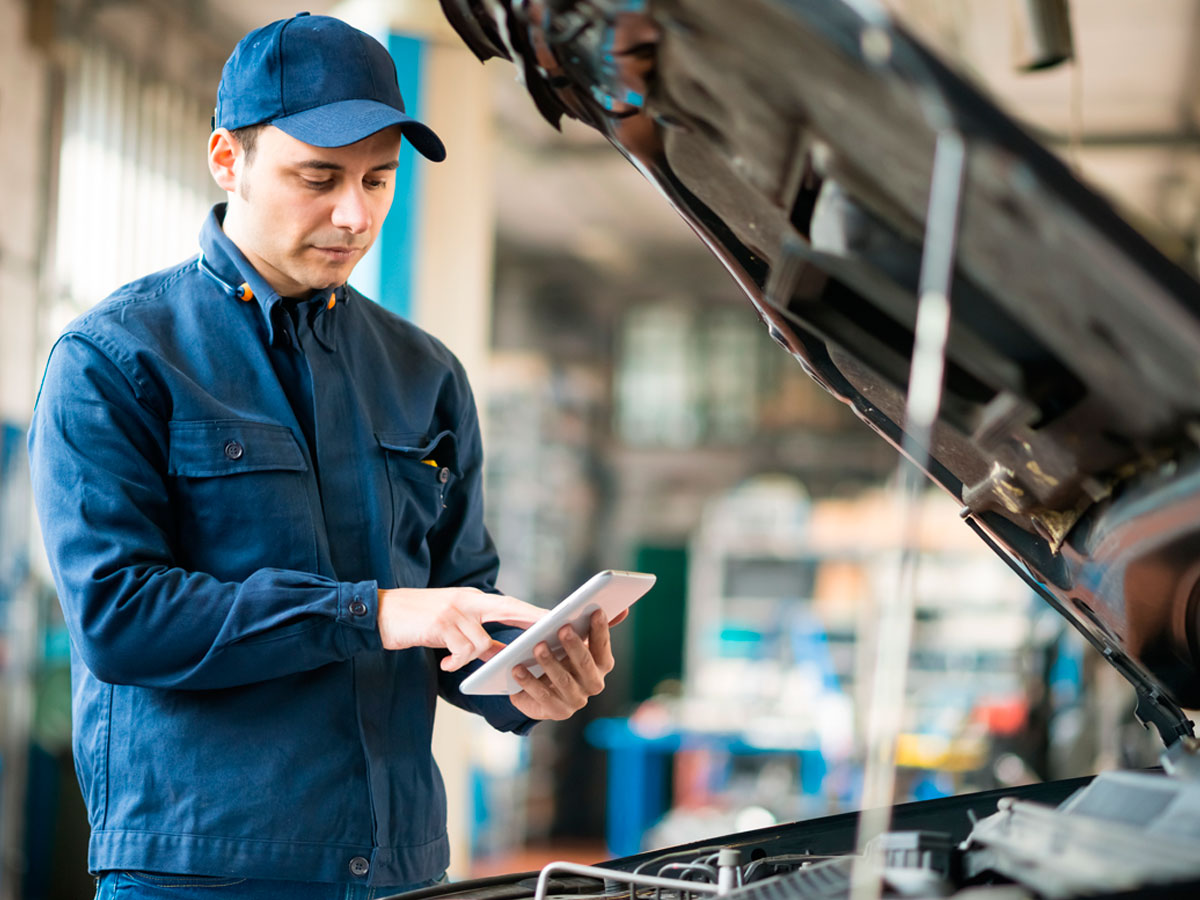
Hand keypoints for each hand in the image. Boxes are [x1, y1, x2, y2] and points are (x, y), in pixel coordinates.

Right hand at [377, 587, 545, 671]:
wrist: (380, 613)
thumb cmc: (418, 620)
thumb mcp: (450, 626)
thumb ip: (476, 637)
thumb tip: (499, 654)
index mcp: (472, 599)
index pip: (509, 604)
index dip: (532, 612)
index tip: (556, 619)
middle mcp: (466, 601)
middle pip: (508, 609)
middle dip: (530, 621)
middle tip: (549, 632)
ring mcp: (454, 611)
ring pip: (481, 641)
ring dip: (470, 656)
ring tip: (450, 661)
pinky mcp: (439, 625)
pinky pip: (460, 650)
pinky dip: (455, 661)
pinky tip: (443, 664)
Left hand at [509, 610, 616, 720]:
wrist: (535, 685)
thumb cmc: (556, 654)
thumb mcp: (569, 637)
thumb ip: (588, 624)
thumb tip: (623, 611)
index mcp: (601, 664)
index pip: (602, 647)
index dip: (600, 630)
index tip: (596, 611)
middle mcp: (593, 684)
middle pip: (586, 665)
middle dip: (575, 646)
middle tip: (563, 628)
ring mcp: (576, 700)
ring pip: (563, 681)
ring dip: (550, 663)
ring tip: (538, 647)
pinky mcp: (557, 712)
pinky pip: (542, 697)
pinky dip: (529, 682)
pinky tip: (517, 669)